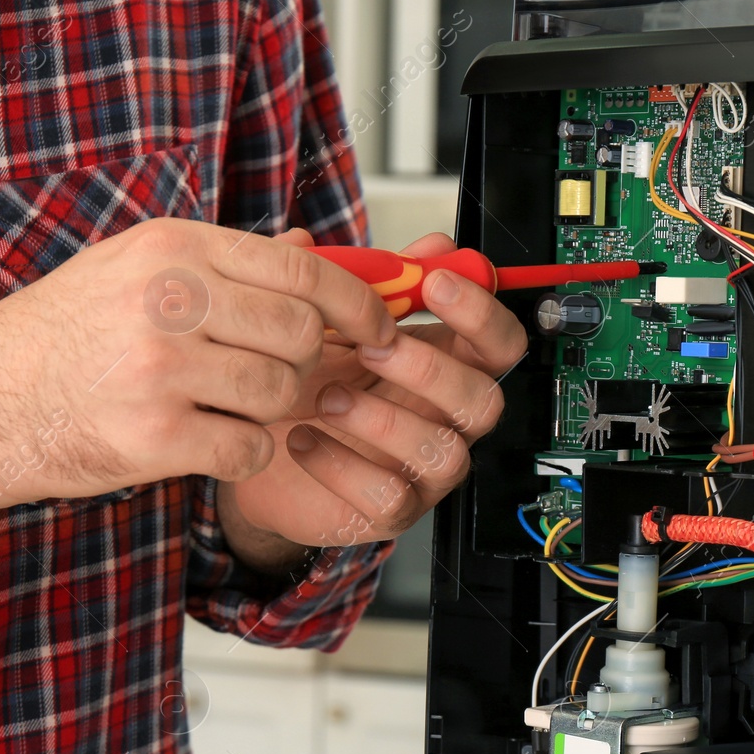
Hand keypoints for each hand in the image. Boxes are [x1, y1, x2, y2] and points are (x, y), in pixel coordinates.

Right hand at [0, 217, 397, 503]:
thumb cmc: (59, 336)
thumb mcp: (133, 269)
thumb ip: (223, 264)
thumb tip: (315, 253)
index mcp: (173, 248)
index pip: (303, 270)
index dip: (357, 304)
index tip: (376, 328)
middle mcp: (169, 298)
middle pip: (303, 335)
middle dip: (308, 365)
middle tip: (278, 378)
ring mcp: (160, 368)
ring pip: (282, 394)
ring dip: (270, 412)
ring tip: (224, 408)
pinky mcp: (154, 436)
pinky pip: (249, 450)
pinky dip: (241, 456)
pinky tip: (205, 444)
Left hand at [222, 230, 527, 549]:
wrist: (253, 444)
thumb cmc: (303, 383)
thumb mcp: (330, 319)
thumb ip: (369, 276)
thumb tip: (418, 242)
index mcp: (445, 366)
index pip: (499, 343)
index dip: (481, 312)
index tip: (436, 282)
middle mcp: (446, 420)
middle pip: (484, 398)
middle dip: (430, 367)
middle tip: (373, 345)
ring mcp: (424, 471)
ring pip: (443, 451)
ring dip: (381, 417)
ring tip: (325, 395)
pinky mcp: (389, 511)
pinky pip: (388, 495)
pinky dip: (340, 464)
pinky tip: (303, 439)